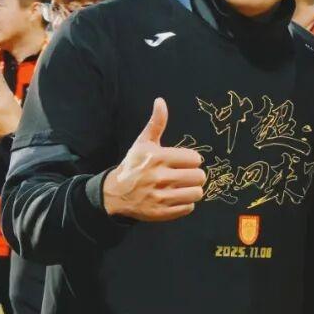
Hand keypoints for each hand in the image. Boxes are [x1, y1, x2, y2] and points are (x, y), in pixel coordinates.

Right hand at [103, 98, 205, 220]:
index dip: (191, 160)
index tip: (183, 161)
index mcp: (158, 158)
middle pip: (199, 177)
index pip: (195, 159)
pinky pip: (189, 208)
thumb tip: (161, 101)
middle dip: (194, 175)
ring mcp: (160, 197)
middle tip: (185, 175)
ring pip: (197, 193)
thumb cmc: (134, 165)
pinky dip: (185, 204)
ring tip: (182, 187)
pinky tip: (174, 198)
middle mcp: (159, 177)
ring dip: (192, 190)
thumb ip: (156, 123)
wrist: (114, 194)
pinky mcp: (161, 213)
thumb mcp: (143, 143)